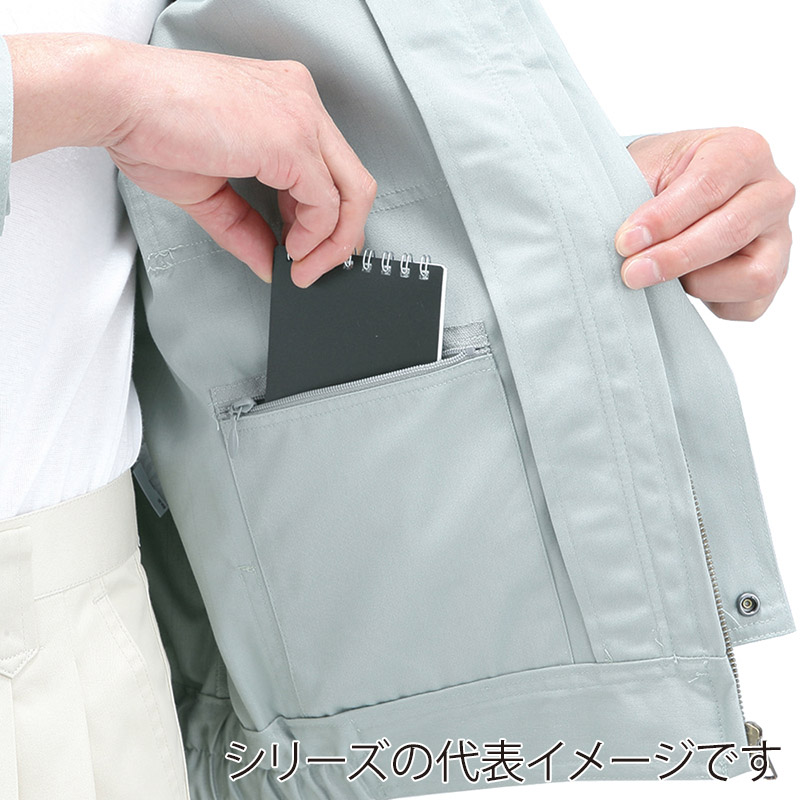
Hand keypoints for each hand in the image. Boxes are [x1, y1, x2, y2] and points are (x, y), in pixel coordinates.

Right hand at [6, 33, 376, 286]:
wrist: (115, 98)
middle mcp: (302, 102)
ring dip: (333, 244)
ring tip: (302, 268)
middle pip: (355, 181)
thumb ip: (248, 226)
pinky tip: (292, 250)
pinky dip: (316, 237)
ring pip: (354, 193)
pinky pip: (326, 203)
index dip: (328, 218)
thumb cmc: (150, 124)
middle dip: (342, 237)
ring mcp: (301, 118)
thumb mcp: (211, 190)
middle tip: (316, 268)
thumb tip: (269, 262)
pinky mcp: (292, 140)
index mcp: (287, 102)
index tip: (310, 249)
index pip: (333, 168)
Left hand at [615, 128, 794, 319]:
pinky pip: (749, 304)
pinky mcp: (771, 275)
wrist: (661, 193)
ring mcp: (777, 237)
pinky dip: (711, 302)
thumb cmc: (655, 179)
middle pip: (733, 231)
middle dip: (674, 257)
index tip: (625, 241)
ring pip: (753, 275)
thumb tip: (622, 244)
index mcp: (742, 151)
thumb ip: (636, 197)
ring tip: (659, 275)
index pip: (710, 185)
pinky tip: (682, 286)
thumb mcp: (642, 170)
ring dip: (697, 282)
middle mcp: (770, 192)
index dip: (664, 219)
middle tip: (631, 272)